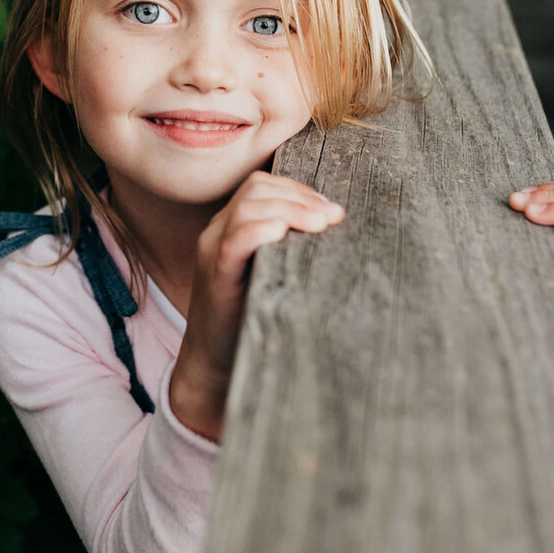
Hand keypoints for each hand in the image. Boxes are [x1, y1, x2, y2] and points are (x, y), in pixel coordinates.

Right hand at [169, 172, 345, 442]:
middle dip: (298, 196)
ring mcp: (212, 253)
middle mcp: (218, 233)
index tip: (332, 209)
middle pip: (255, 189)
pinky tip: (281, 232)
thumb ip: (294, 252)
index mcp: (233, 227)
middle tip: (333, 217)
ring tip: (318, 224)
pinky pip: (232, 243)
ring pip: (245, 209)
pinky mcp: (213, 278)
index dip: (298, 189)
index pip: (261, 186)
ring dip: (287, 209)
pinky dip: (257, 231)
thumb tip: (341, 235)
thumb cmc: (251, 320)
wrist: (215, 366)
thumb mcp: (274, 277)